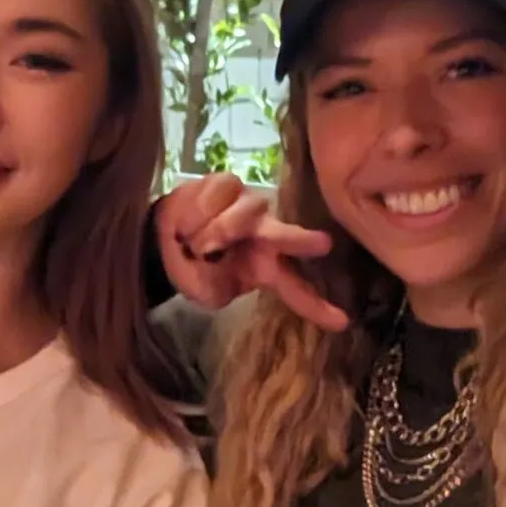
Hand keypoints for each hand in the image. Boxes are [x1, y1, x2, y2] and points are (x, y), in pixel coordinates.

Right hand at [155, 173, 348, 331]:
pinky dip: (200, 211)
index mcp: (266, 268)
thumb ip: (213, 283)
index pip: (295, 289)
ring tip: (195, 243)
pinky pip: (219, 193)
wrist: (163, 240)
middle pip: (287, 236)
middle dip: (302, 240)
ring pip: (245, 214)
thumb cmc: (194, 268)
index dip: (316, 306)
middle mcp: (266, 234)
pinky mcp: (227, 183)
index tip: (342, 322)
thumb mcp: (205, 291)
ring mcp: (248, 207)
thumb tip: (211, 250)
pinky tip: (188, 222)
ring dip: (218, 230)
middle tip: (323, 245)